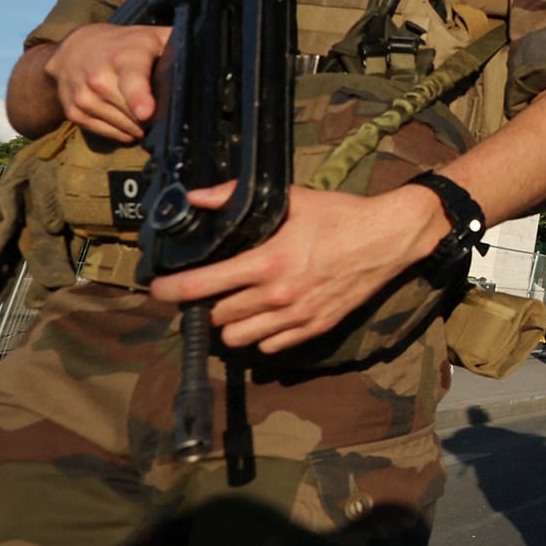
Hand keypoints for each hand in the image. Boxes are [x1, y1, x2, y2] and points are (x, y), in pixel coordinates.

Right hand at [46, 22, 173, 142]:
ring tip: (142, 110)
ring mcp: (84, 97)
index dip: (139, 97)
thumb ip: (178, 46)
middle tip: (157, 107)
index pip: (131, 79)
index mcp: (124, 58)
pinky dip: (121, 131)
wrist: (73, 50)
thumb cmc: (123, 44)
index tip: (146, 112)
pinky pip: (107, 133)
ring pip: (122, 126)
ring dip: (138, 126)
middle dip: (151, 117)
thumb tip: (209, 56)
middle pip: (134, 113)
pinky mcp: (74, 112)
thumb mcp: (152, 37)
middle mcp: (99, 78)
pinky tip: (127, 120)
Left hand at [149, 182, 446, 353]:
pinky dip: (260, 335)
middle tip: (206, 290)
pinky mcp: (314, 328)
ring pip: (238, 339)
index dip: (171, 290)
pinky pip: (270, 346)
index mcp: (267, 262)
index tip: (157, 289)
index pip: (202, 286)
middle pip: (216, 317)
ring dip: (229, 324)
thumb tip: (195, 198)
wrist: (389, 238)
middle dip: (205, 304)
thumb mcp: (290, 199)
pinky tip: (264, 315)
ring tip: (233, 305)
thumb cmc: (340, 215)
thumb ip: (234, 198)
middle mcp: (277, 296)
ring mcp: (296, 317)